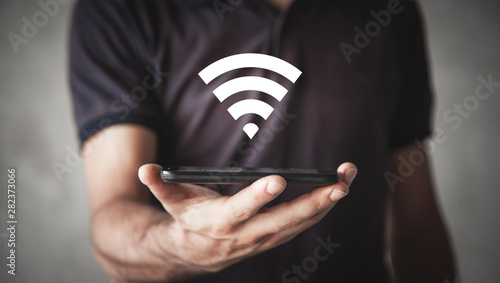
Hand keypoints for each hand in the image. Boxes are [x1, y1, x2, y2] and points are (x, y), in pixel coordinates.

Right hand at [138, 163, 356, 272]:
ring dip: (325, 202)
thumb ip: (160, 184)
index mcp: (220, 222)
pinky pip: (302, 224)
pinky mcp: (275, 236)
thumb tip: (145, 169)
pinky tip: (336, 189)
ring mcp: (264, 238)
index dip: (257, 196)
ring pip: (300, 223)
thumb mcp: (171, 201)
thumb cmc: (186, 219)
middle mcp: (246, 234)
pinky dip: (321, 207)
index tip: (277, 180)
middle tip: (337, 185)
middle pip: (283, 220)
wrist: (195, 254)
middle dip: (312, 203)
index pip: (241, 209)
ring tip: (346, 178)